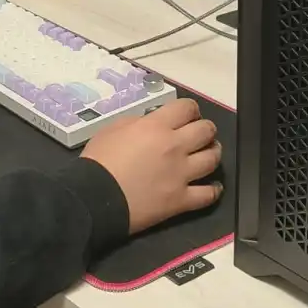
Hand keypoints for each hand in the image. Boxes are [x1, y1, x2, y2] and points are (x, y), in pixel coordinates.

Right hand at [81, 99, 222, 234]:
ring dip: (213, 153)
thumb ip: (137, 122)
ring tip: (208, 154)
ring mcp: (181, 174)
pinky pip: (208, 195)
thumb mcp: (112, 129)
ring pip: (213, 159)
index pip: (187, 108)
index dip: (190, 109)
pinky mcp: (181, 200)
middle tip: (199, 134)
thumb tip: (152, 124)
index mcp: (157, 126)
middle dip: (205, 129)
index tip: (187, 115)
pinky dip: (214, 190)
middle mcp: (175, 147)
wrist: (94, 197)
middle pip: (206, 131)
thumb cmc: (98, 161)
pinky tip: (213, 186)